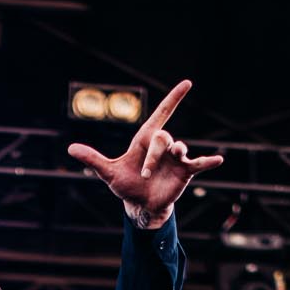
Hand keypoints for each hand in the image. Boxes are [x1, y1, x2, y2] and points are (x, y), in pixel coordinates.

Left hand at [66, 79, 224, 227]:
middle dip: (153, 155)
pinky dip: (209, 161)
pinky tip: (219, 159)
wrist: (140, 205)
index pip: (162, 113)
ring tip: (161, 169)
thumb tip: (71, 148)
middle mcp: (163, 145)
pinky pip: (199, 163)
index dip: (174, 99)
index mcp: (146, 139)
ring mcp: (176, 158)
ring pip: (178, 148)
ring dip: (171, 157)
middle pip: (164, 138)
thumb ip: (93, 159)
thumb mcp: (108, 173)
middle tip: (143, 174)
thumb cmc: (126, 185)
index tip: (188, 83)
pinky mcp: (185, 171)